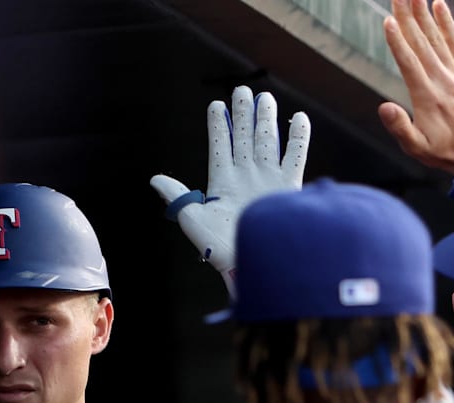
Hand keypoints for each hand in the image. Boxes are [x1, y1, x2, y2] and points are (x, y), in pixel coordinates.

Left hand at [151, 85, 310, 283]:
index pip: (219, 146)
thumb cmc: (219, 246)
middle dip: (242, 114)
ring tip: (263, 97)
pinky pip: (295, 156)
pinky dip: (298, 137)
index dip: (217, 125)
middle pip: (244, 137)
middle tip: (241, 90)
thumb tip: (154, 179)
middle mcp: (246, 177)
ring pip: (267, 140)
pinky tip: (298, 118)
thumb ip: (176, 196)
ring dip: (265, 119)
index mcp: (222, 182)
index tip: (215, 105)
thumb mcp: (192, 218)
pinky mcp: (288, 186)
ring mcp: (268, 179)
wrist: (251, 261)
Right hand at [379, 0, 453, 175]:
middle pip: (421, 42)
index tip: (389, 20)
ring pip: (437, 37)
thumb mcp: (416, 148)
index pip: (409, 62)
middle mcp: (442, 79)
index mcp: (427, 96)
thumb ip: (399, 127)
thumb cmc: (443, 151)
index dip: (397, 41)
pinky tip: (439, 5)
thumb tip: (383, 108)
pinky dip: (447, 22)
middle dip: (408, 16)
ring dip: (424, 13)